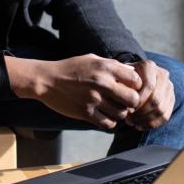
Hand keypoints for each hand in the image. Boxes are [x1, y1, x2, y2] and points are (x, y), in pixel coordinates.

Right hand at [5, 54, 142, 129]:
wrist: (46, 80)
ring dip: (119, 113)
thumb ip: (112, 65)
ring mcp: (93, 98)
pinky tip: (104, 116)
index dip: (135, 86)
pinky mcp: (85, 112)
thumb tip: (133, 74)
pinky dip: (109, 122)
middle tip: (124, 102)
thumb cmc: (71, 68)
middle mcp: (101, 82)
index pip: (136, 80)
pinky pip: (108, 124)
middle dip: (131, 102)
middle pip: (132, 99)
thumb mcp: (92, 59)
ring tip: (112, 109)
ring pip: (121, 114)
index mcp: (105, 66)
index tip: (128, 88)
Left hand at [125, 59, 174, 130]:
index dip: (138, 100)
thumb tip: (125, 103)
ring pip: (161, 109)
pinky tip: (139, 126)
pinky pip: (165, 116)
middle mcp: (162, 74)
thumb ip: (121, 86)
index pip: (149, 87)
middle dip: (141, 112)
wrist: (131, 79)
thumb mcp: (118, 78)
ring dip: (145, 120)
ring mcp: (169, 87)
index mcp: (149, 66)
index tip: (126, 109)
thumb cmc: (121, 79)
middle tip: (128, 119)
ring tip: (131, 122)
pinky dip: (152, 124)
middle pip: (156, 100)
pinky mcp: (171, 99)